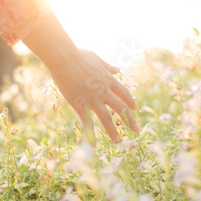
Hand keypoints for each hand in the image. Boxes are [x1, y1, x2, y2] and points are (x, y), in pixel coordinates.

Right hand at [22, 11, 138, 144]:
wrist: (64, 58)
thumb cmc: (77, 55)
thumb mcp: (96, 58)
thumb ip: (107, 66)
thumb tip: (118, 69)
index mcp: (108, 79)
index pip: (124, 92)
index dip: (130, 101)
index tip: (135, 108)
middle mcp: (104, 91)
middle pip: (121, 108)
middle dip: (130, 119)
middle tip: (136, 129)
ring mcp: (93, 99)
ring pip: (107, 118)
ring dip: (113, 131)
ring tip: (119, 141)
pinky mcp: (80, 104)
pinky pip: (87, 122)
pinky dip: (90, 134)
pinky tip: (93, 145)